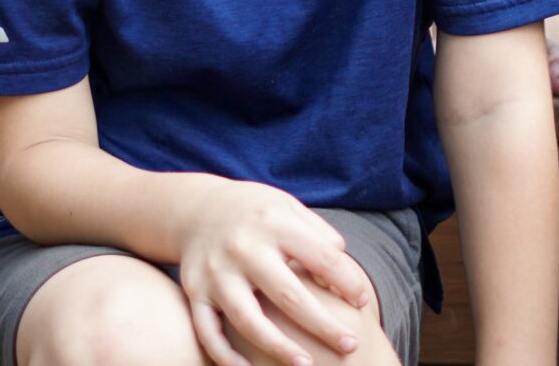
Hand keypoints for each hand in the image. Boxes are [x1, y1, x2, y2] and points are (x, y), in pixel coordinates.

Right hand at [174, 180, 374, 365]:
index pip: (322, 258)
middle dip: (323, 326)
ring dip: (279, 349)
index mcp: (274, 223)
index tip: (363, 303)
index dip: (348, 283)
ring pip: (248, 321)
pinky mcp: (195, 293)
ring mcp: (216, 272)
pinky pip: (209, 333)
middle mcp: (243, 247)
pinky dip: (227, 358)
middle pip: (289, 296)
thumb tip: (346, 278)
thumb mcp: (290, 208)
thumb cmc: (259, 215)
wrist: (197, 208)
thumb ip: (320, 238)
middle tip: (351, 346)